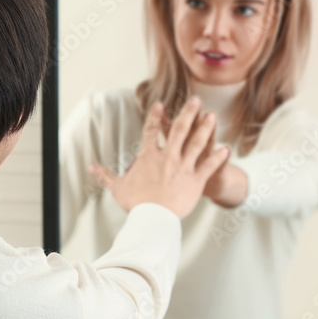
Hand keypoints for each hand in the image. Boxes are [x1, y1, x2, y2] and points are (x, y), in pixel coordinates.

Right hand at [88, 96, 229, 217]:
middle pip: (179, 129)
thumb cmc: (135, 203)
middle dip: (188, 112)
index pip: (151, 130)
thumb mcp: (117, 187)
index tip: (160, 104)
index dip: (155, 116)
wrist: (153, 218)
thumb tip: (91, 168)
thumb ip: (105, 175)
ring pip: (197, 142)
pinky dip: (218, 157)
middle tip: (196, 100)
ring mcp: (183, 167)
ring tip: (213, 115)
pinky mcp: (196, 180)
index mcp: (149, 156)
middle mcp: (168, 157)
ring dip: (206, 128)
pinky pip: (210, 165)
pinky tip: (226, 148)